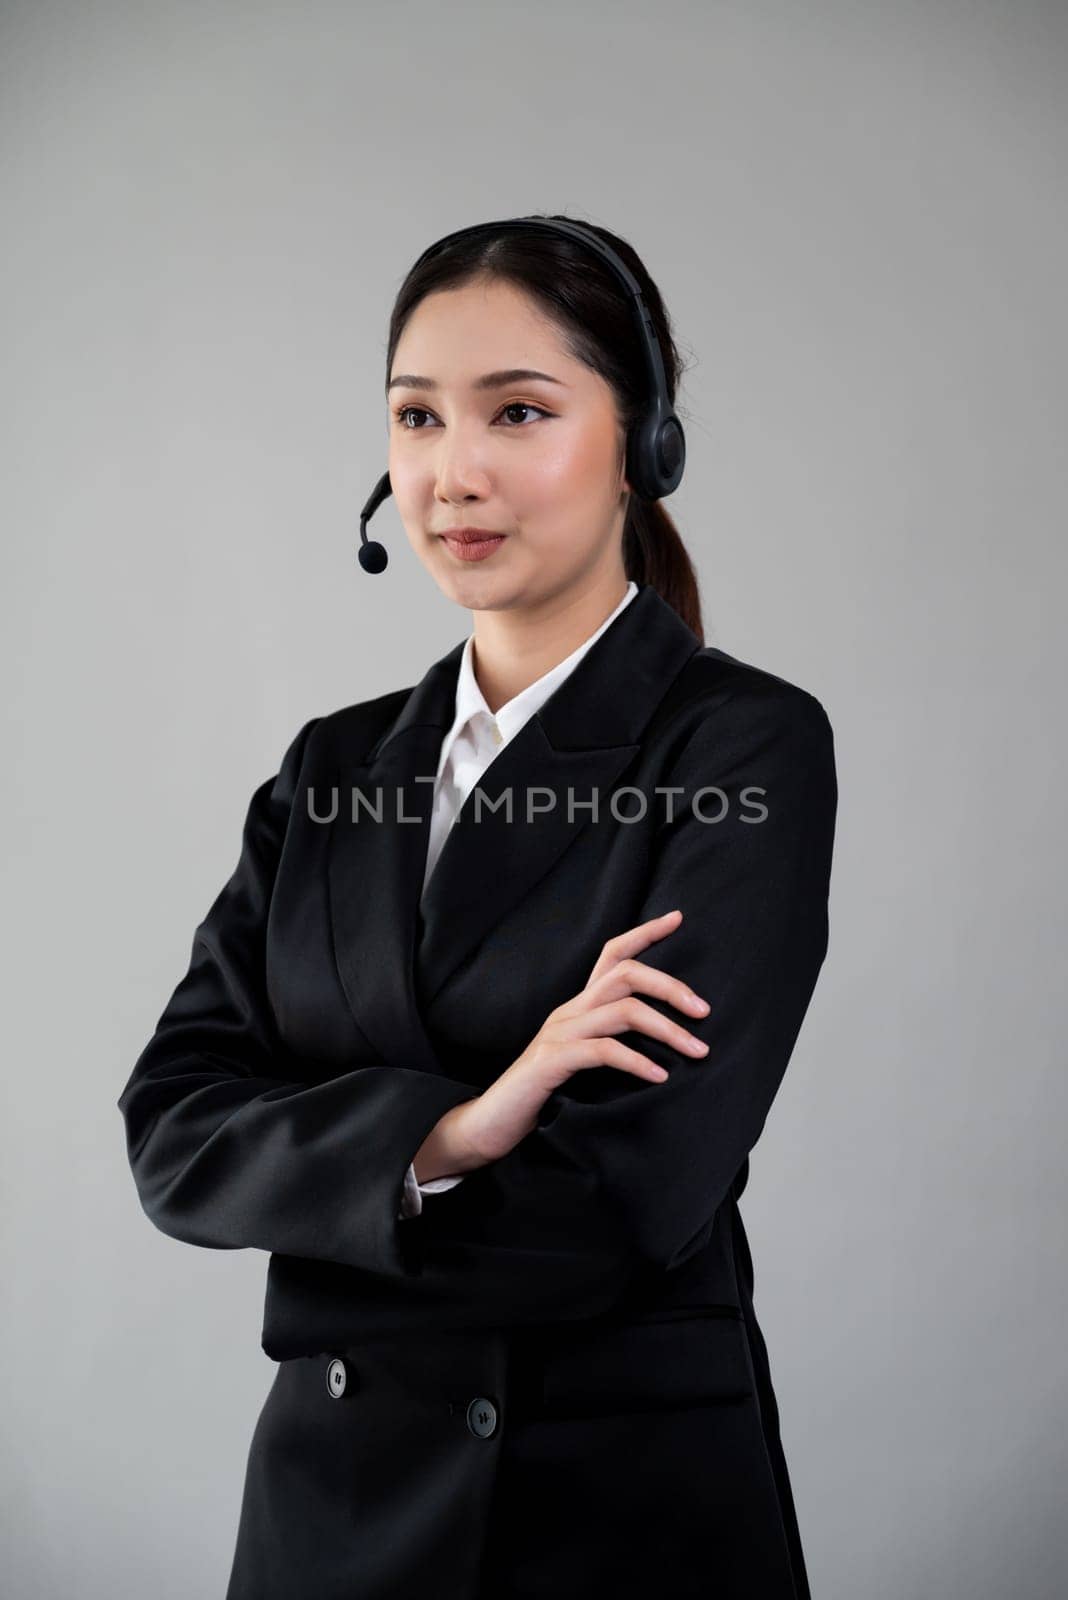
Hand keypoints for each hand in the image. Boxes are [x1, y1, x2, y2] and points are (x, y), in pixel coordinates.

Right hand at [456, 909, 709, 1168]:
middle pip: (626, 973)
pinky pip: (603, 1050)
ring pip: (623, 1011)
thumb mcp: (583, 1061)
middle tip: (704, 1012)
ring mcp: (559, 1033)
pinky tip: (659, 1077)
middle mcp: (569, 1011)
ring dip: (667, 1030)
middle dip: (671, 986)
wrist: (491, 1124)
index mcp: (579, 1007)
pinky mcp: (551, 1061)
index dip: (645, 934)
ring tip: (697, 1051)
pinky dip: (637, 1061)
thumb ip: (612, 1043)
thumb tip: (668, 1046)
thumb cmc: (544, 1095)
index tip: (678, 918)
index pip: (612, 954)